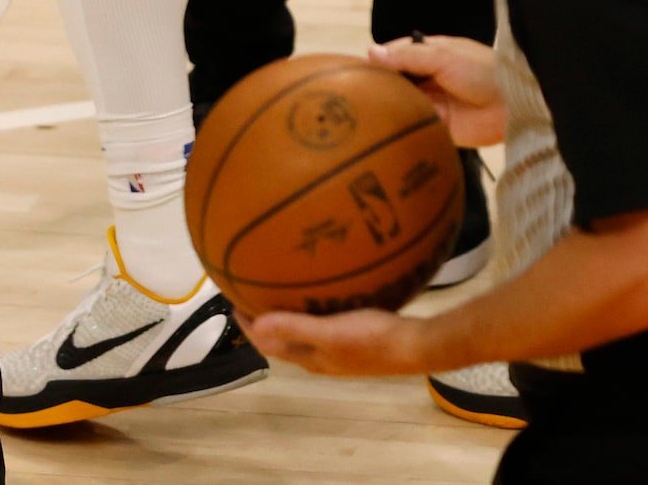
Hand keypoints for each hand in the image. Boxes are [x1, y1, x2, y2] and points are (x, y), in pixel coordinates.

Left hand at [243, 307, 428, 375]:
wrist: (415, 347)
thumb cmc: (372, 339)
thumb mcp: (330, 331)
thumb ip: (295, 328)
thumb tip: (256, 325)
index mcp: (310, 358)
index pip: (268, 344)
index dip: (248, 327)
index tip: (233, 303)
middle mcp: (320, 357)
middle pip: (283, 340)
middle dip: (265, 320)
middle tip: (252, 293)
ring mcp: (339, 350)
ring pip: (304, 333)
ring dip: (289, 317)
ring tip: (282, 290)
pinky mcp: (356, 339)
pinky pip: (324, 323)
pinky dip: (314, 310)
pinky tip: (325, 292)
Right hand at [367, 36, 508, 147]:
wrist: (512, 104)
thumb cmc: (480, 70)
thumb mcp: (443, 55)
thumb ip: (409, 55)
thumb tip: (371, 51)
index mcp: (431, 55)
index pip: (396, 55)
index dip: (378, 61)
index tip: (353, 69)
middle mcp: (428, 78)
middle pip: (396, 81)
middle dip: (378, 86)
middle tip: (349, 96)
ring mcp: (431, 103)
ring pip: (400, 103)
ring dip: (386, 107)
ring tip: (355, 115)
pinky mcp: (435, 127)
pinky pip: (412, 126)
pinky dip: (398, 127)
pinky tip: (375, 132)